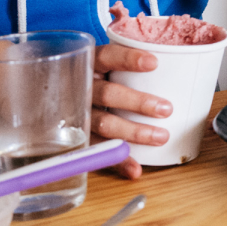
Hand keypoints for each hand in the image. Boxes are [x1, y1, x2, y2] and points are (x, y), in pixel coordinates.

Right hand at [90, 42, 171, 180]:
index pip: (107, 56)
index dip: (128, 58)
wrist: (50, 97)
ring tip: (160, 137)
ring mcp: (77, 115)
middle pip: (108, 94)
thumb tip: (177, 66)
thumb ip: (128, 67)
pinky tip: (135, 169)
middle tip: (166, 109)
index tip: (154, 63)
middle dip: (138, 102)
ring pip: (103, 124)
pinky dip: (118, 161)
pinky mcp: (77, 138)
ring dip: (133, 132)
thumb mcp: (103, 67)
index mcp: (89, 64)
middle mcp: (81, 88)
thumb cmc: (94, 80)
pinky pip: (97, 150)